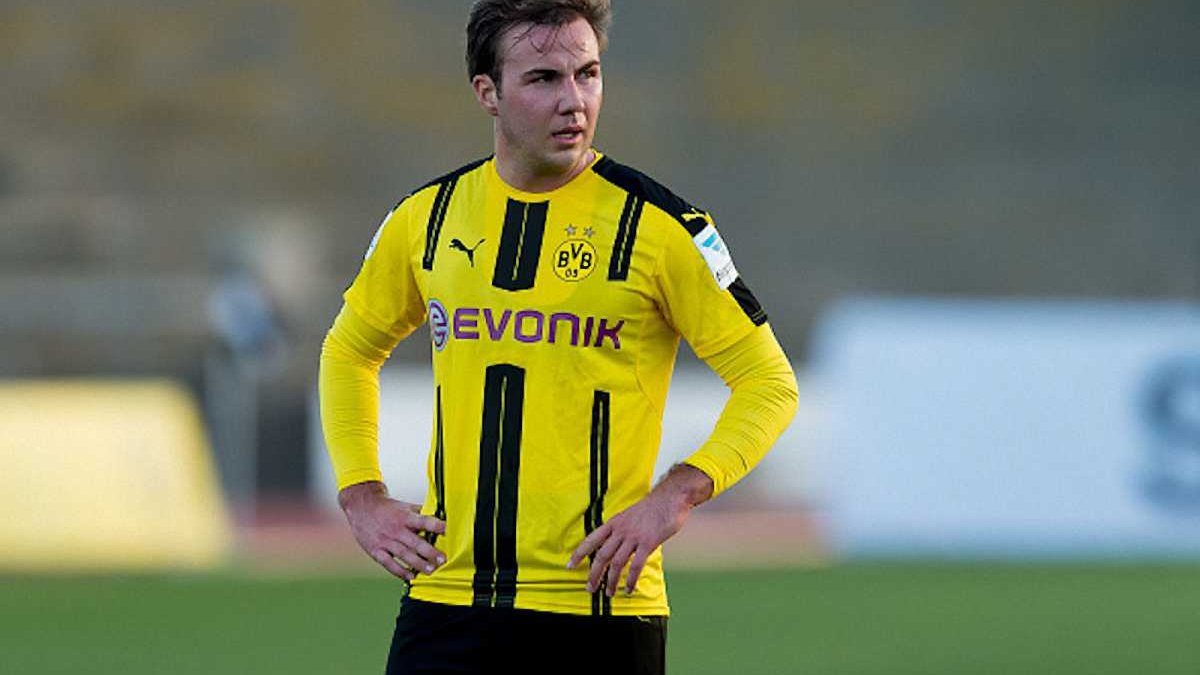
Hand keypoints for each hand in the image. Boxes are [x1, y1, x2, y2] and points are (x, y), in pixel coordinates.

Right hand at [338, 481, 445, 580]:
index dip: (435, 526)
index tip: (447, 531)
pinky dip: (400, 571)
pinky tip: (410, 577)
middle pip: (415, 542)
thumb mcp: (405, 507)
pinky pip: (389, 564)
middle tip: (442, 560)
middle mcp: (395, 529)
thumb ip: (421, 513)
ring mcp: (385, 541)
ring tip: (431, 570)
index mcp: (404, 517)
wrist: (361, 506)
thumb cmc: (388, 508)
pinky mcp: (376, 551)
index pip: (423, 521)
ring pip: (404, 555)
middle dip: (430, 552)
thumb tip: (440, 516)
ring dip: (418, 564)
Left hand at [567, 464, 712, 595]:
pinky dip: (631, 580)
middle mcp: (621, 530)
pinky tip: (629, 589)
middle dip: (594, 574)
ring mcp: (634, 537)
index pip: (591, 540)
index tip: (570, 565)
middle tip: (590, 588)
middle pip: (602, 555)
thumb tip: (616, 545)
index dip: (579, 553)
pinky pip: (636, 565)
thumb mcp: (630, 515)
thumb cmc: (652, 507)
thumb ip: (622, 530)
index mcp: (614, 523)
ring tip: (609, 593)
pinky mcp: (648, 543)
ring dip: (611, 581)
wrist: (670, 497)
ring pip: (617, 563)